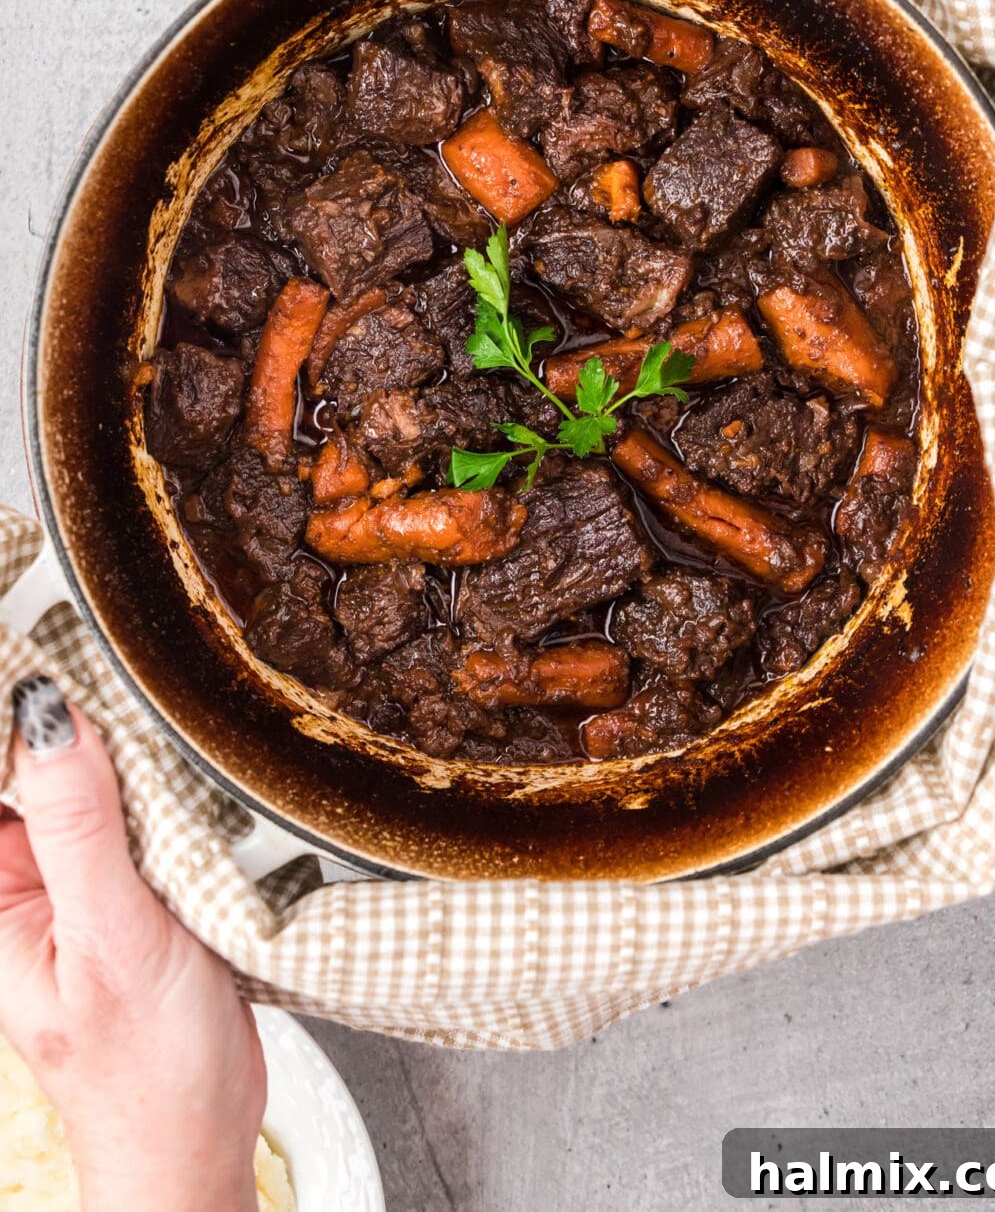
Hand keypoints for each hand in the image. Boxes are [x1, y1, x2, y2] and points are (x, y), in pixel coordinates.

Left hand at [0, 676, 265, 1211]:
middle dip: (54, 707)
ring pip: (78, 773)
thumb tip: (49, 713)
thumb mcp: (113, 939)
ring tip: (143, 681)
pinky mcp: (123, 880)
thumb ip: (79, 825)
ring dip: (107, 733)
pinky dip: (150, 771)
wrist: (201, 1140)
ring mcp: (70, 878)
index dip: (5, 710)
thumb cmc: (145, 1074)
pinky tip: (175, 747)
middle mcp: (19, 880)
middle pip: (24, 763)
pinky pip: (127, 802)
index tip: (28, 627)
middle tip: (95, 634)